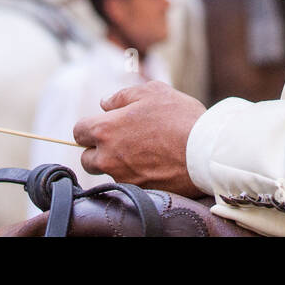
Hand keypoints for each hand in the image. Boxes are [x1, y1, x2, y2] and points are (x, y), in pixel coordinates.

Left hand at [72, 80, 207, 196]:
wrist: (205, 152)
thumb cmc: (179, 117)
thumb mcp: (152, 92)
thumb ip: (122, 96)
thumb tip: (105, 104)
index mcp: (106, 130)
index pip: (78, 131)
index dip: (89, 126)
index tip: (103, 124)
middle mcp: (108, 157)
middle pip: (87, 158)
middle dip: (98, 150)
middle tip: (122, 140)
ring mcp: (123, 178)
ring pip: (108, 172)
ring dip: (118, 163)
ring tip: (144, 151)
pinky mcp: (138, 192)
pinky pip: (128, 183)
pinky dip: (136, 175)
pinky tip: (154, 163)